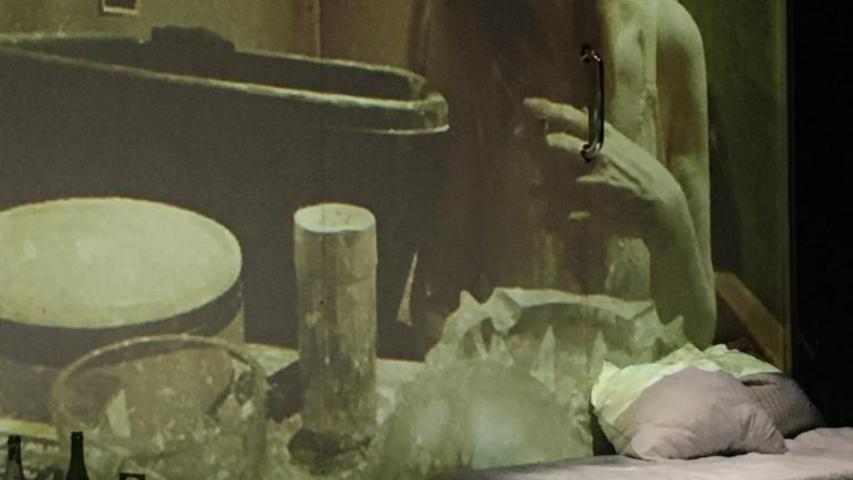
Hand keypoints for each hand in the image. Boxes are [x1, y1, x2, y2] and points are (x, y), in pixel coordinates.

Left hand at [519, 97, 688, 242]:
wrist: (661, 208)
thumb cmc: (642, 174)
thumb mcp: (624, 146)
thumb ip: (599, 133)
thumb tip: (577, 114)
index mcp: (606, 141)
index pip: (572, 118)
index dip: (547, 109)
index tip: (526, 104)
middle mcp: (597, 159)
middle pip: (555, 145)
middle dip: (531, 143)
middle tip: (518, 140)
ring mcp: (593, 186)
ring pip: (550, 184)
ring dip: (535, 188)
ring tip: (532, 191)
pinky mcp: (590, 212)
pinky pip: (557, 216)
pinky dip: (546, 219)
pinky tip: (542, 219)